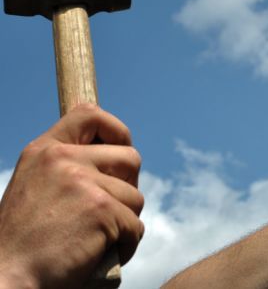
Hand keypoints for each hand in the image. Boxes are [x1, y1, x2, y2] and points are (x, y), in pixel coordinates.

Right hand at [0, 105, 144, 288]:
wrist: (6, 279)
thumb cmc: (24, 243)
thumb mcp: (36, 188)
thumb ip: (67, 168)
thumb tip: (115, 157)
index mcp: (44, 150)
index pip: (90, 113)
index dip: (116, 131)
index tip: (120, 152)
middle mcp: (62, 159)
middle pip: (130, 158)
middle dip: (129, 187)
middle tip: (111, 212)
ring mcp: (82, 182)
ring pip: (135, 197)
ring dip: (126, 223)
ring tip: (97, 241)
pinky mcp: (100, 209)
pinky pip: (135, 226)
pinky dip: (126, 245)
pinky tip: (101, 256)